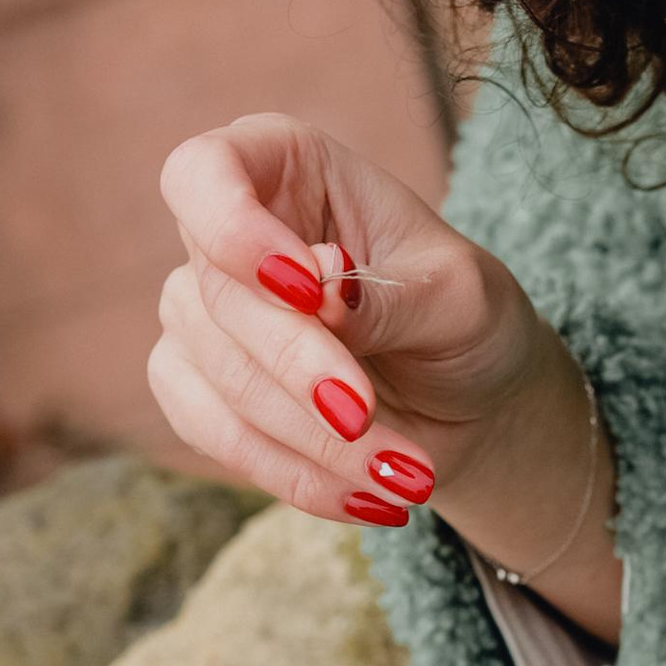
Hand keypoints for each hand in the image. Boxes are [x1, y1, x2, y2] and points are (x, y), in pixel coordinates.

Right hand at [152, 118, 621, 629]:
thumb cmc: (464, 319)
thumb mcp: (459, 296)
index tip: (307, 284)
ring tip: (406, 475)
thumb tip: (325, 293)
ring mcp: (201, 314)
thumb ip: (389, 292)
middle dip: (299, 369)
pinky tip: (363, 498)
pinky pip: (214, 435)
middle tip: (370, 417)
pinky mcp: (197, 389)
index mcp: (286, 166)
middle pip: (216, 297)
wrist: (468, 402)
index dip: (234, 228)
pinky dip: (291, 474)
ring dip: (312, 439)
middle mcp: (228, 234)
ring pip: (216, 378)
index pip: (204, 172)